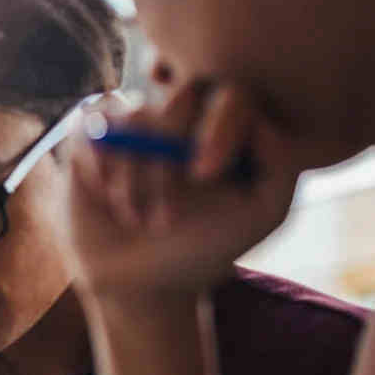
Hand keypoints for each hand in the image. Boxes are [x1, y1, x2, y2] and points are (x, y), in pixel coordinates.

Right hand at [57, 81, 301, 306]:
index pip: (231, 92)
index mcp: (227, 128)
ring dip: (134, 176)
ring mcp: (136, 124)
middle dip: (171, 159)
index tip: (205, 173)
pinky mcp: (92, 136)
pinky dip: (98, 158)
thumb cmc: (203, 248)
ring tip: (136, 218)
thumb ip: (281, 163)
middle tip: (167, 214)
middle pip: (180, 98)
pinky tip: (105, 192)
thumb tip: (255, 117)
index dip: (218, 126)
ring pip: (135, 117)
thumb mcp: (262, 213)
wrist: (140, 282)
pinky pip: (93, 122)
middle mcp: (183, 119)